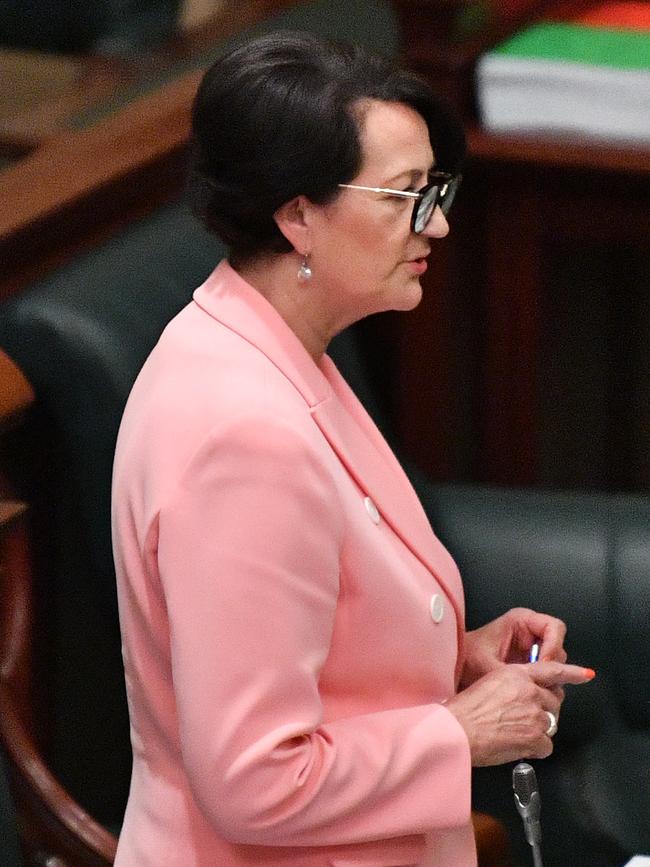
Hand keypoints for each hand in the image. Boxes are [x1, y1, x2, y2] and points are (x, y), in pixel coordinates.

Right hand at [446, 661, 594, 765]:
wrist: (459, 729)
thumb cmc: (466, 709)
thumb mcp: (488, 681)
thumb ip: (512, 684)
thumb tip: (524, 695)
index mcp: (517, 674)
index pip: (552, 670)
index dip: (572, 672)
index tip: (586, 674)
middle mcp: (530, 691)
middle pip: (554, 701)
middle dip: (544, 710)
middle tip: (525, 718)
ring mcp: (535, 714)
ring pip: (551, 723)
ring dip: (539, 729)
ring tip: (515, 732)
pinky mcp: (536, 737)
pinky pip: (546, 745)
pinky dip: (535, 748)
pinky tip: (518, 746)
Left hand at [460, 607, 567, 687]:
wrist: (458, 667)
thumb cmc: (467, 658)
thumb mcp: (488, 665)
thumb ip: (510, 674)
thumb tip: (529, 684)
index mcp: (521, 620)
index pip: (554, 627)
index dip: (554, 645)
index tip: (544, 664)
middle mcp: (529, 632)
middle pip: (558, 645)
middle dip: (552, 663)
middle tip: (540, 678)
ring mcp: (531, 648)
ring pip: (555, 660)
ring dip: (547, 673)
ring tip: (532, 684)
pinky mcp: (530, 663)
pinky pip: (546, 671)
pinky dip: (543, 681)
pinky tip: (530, 688)